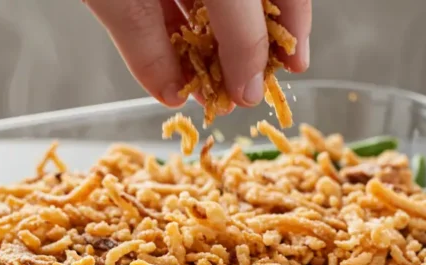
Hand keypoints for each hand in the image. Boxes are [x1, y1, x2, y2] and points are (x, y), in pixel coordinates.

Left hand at [85, 0, 310, 107]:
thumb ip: (145, 45)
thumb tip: (171, 91)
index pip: (245, 17)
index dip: (250, 59)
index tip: (247, 95)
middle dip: (280, 31)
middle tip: (281, 71)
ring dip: (250, 23)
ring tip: (243, 64)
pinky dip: (218, 5)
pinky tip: (208, 37)